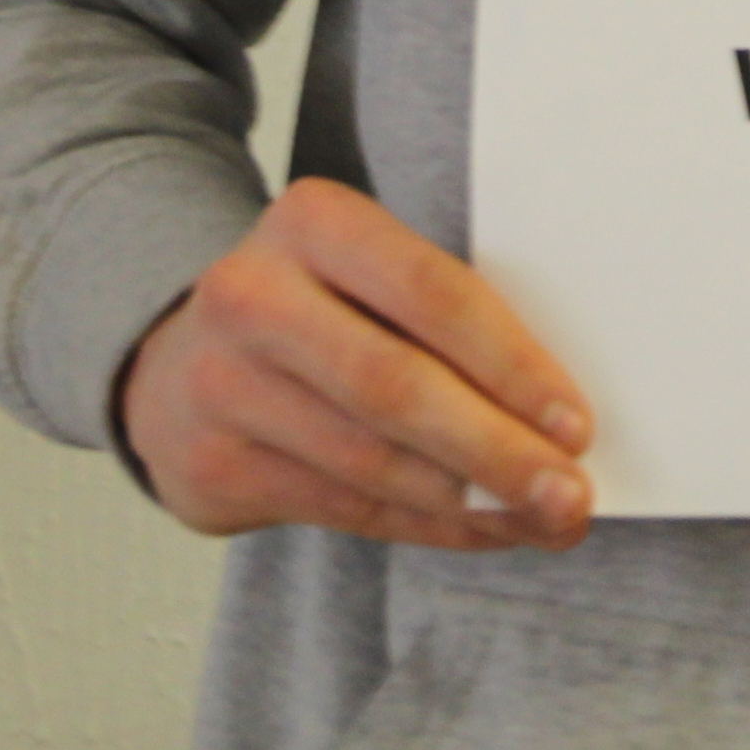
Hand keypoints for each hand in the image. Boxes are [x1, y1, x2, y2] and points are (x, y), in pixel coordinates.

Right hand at [119, 178, 594, 551]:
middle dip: (496, 448)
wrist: (175, 361)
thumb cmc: (317, 306)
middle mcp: (253, 296)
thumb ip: (441, 312)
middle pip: (396, 385)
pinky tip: (482, 529)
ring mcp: (221, 386)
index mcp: (312, 220)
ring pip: (370, 460)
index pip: (431, 292)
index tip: (575, 421)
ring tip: (541, 520)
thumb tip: (557, 405)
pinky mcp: (211, 469)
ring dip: (470, 502)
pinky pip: (345, 506)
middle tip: (569, 494)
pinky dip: (427, 525)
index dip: (509, 363)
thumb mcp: (364, 267)